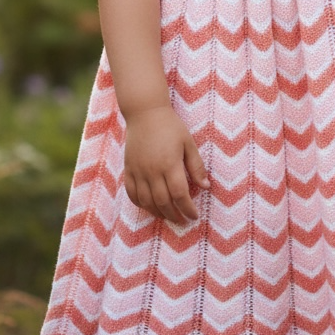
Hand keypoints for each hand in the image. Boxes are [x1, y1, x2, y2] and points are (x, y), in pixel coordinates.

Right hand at [122, 105, 208, 222]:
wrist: (145, 113)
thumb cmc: (171, 126)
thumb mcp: (188, 143)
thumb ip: (196, 166)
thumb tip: (205, 187)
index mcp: (169, 164)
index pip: (179, 194)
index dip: (188, 208)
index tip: (194, 215)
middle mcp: (152, 171)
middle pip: (163, 202)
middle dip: (175, 215)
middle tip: (183, 221)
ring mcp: (138, 171)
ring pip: (146, 202)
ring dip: (158, 213)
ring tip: (169, 217)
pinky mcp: (128, 170)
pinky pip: (132, 194)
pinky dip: (141, 204)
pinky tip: (150, 207)